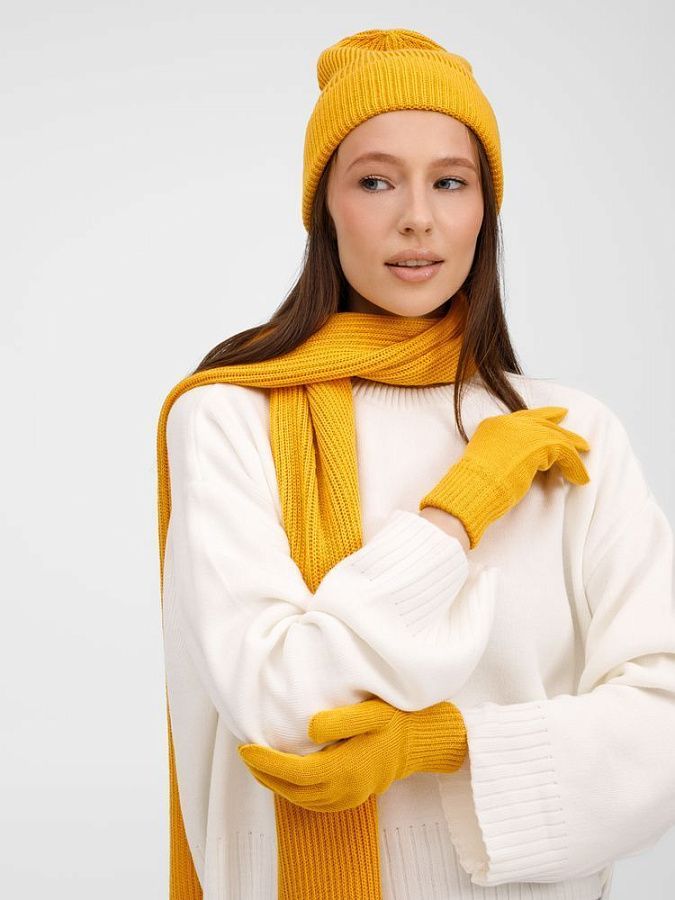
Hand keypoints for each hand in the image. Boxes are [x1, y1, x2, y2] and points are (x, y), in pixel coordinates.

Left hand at [237, 697, 466, 811]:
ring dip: (276, 785)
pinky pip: (314, 803)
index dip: (267, 763)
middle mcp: (345, 789)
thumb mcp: (370, 713)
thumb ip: (340, 720)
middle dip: (264, 774)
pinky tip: (284, 777)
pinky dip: (293, 792)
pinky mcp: (350, 799)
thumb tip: (309, 730)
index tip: (247, 748)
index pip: (296, 772)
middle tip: (245, 754)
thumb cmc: (394, 722)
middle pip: (293, 790)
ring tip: (257, 764)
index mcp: (346, 768)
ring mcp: (348, 798)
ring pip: (301, 800)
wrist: (418, 743)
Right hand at [419, 406, 590, 548]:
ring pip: (556, 436)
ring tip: (581, 466)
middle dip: (563, 430)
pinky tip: (579, 478)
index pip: (523, 418)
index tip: (557, 417)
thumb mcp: (486, 463)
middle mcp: (508, 423)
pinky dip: (574, 465)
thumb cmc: (474, 486)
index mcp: (492, 425)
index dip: (543, 417)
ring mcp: (523, 430)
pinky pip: (563, 450)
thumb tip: (519, 463)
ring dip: (572, 452)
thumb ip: (501, 455)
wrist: (473, 488)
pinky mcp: (537, 443)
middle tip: (579, 439)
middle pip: (543, 422)